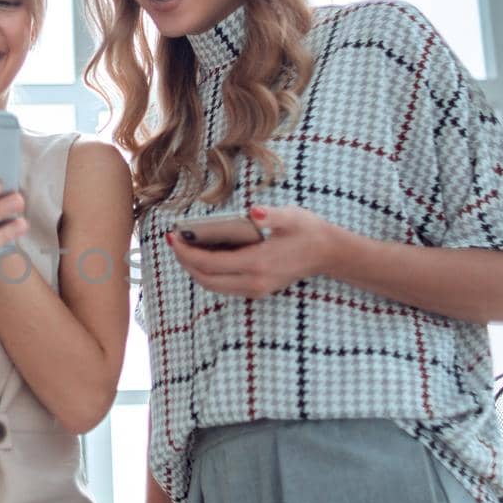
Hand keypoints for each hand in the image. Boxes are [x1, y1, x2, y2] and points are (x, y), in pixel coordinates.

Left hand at [166, 205, 343, 298]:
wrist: (328, 253)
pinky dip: (208, 272)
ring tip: (184, 247)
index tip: (174, 238)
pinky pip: (223, 285)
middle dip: (185, 262)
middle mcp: (254, 282)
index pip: (211, 264)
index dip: (188, 253)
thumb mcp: (292, 216)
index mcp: (258, 263)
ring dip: (195, 269)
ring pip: (213, 286)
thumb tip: (253, 212)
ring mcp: (256, 289)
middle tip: (174, 241)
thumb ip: (271, 215)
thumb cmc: (308, 231)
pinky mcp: (257, 290)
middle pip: (206, 279)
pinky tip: (204, 254)